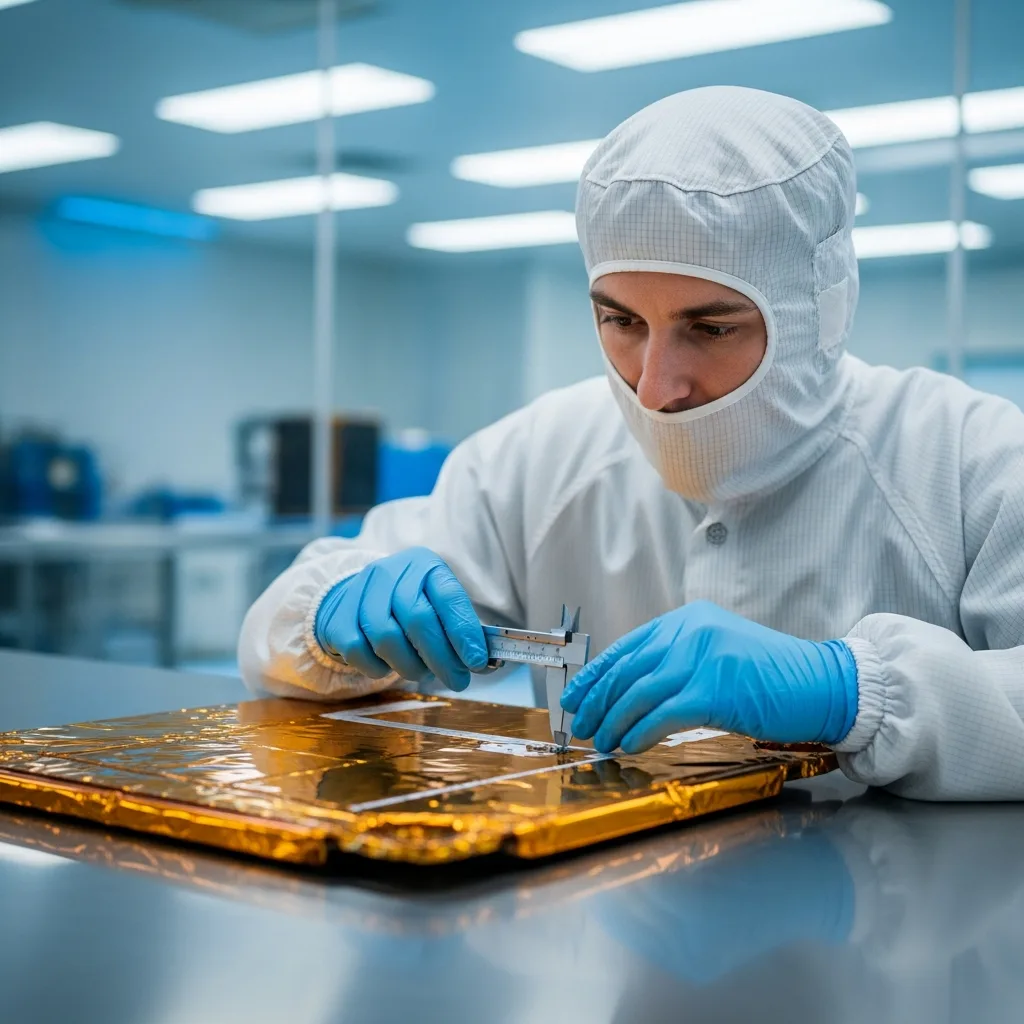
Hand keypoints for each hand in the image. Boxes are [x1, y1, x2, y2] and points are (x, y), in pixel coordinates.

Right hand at [314, 547, 487, 690]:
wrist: (358, 596)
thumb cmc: (410, 605)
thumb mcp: (438, 604)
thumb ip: (459, 629)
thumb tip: (481, 662)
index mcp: (424, 564)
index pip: (449, 598)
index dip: (464, 633)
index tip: (476, 662)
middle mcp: (390, 571)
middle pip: (418, 619)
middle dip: (441, 658)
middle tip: (457, 680)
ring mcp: (360, 591)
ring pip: (386, 638)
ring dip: (410, 666)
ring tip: (422, 673)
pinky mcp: (337, 616)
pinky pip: (358, 652)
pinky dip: (378, 669)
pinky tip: (389, 666)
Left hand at [562, 600, 856, 752]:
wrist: (823, 684)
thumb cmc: (773, 676)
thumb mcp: (719, 654)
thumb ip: (679, 660)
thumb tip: (631, 690)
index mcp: (688, 620)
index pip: (628, 647)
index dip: (595, 674)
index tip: (575, 696)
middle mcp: (691, 631)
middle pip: (628, 670)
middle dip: (597, 701)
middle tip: (581, 725)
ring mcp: (703, 658)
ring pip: (639, 692)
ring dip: (614, 721)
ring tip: (602, 741)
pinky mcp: (714, 689)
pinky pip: (662, 714)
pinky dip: (640, 732)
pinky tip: (631, 745)